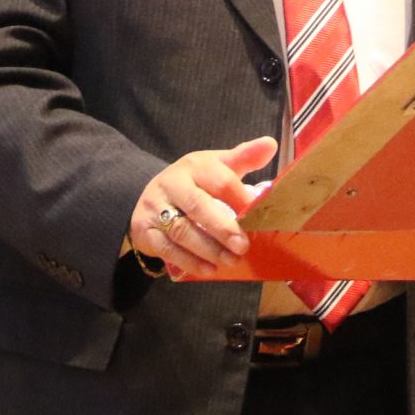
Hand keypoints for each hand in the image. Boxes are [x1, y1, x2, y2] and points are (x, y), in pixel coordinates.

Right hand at [130, 136, 272, 278]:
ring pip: (181, 230)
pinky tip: (209, 269)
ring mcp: (154, 207)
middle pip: (198, 205)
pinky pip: (166, 248)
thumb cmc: (194, 182)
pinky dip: (189, 261)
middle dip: (222, 228)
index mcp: (194, 166)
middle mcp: (171, 183)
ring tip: (230, 260)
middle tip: (243, 246)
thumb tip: (270, 144)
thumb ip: (244, 157)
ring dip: (208, 249)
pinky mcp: (144, 230)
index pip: (220, 180)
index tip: (258, 215)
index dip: (240, 198)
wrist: (151, 196)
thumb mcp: (216, 166)